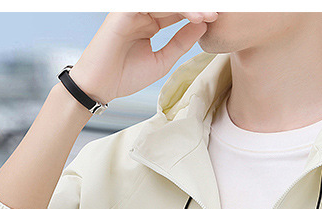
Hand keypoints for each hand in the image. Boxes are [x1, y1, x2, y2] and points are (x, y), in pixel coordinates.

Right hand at [69, 12, 218, 104]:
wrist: (100, 87)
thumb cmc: (125, 75)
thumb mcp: (162, 60)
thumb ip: (181, 42)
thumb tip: (203, 26)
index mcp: (150, 20)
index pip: (179, 11)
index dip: (199, 13)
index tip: (220, 20)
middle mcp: (141, 11)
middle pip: (175, 4)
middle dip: (199, 7)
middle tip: (221, 12)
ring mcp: (132, 9)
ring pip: (166, 2)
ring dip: (189, 7)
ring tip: (210, 14)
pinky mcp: (123, 11)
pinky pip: (151, 4)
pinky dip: (173, 8)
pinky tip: (191, 15)